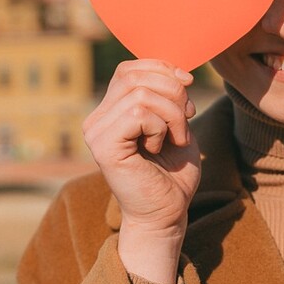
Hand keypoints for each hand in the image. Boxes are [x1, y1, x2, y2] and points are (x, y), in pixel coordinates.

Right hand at [82, 59, 201, 282]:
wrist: (167, 214)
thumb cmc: (172, 173)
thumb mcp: (175, 123)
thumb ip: (170, 95)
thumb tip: (178, 72)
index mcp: (110, 111)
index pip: (129, 69)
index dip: (162, 69)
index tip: (187, 86)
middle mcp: (96, 119)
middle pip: (136, 77)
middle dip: (172, 92)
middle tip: (186, 119)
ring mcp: (96, 133)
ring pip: (141, 94)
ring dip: (172, 114)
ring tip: (175, 138)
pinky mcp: (104, 147)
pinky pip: (138, 113)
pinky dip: (160, 126)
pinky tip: (159, 147)